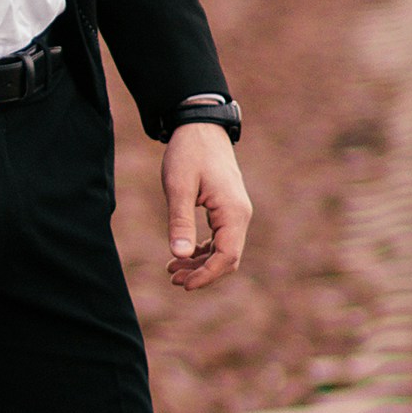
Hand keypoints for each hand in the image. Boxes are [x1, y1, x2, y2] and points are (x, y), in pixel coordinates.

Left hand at [164, 122, 250, 288]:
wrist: (200, 126)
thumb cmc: (189, 153)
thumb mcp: (178, 186)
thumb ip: (179, 220)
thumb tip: (179, 255)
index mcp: (233, 212)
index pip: (227, 256)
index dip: (207, 275)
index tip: (184, 285)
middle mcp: (240, 215)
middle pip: (228, 258)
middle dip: (202, 273)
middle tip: (173, 280)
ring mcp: (235, 212)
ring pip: (223, 250)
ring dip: (200, 263)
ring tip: (171, 271)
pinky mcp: (226, 209)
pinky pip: (220, 238)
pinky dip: (202, 250)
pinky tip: (182, 255)